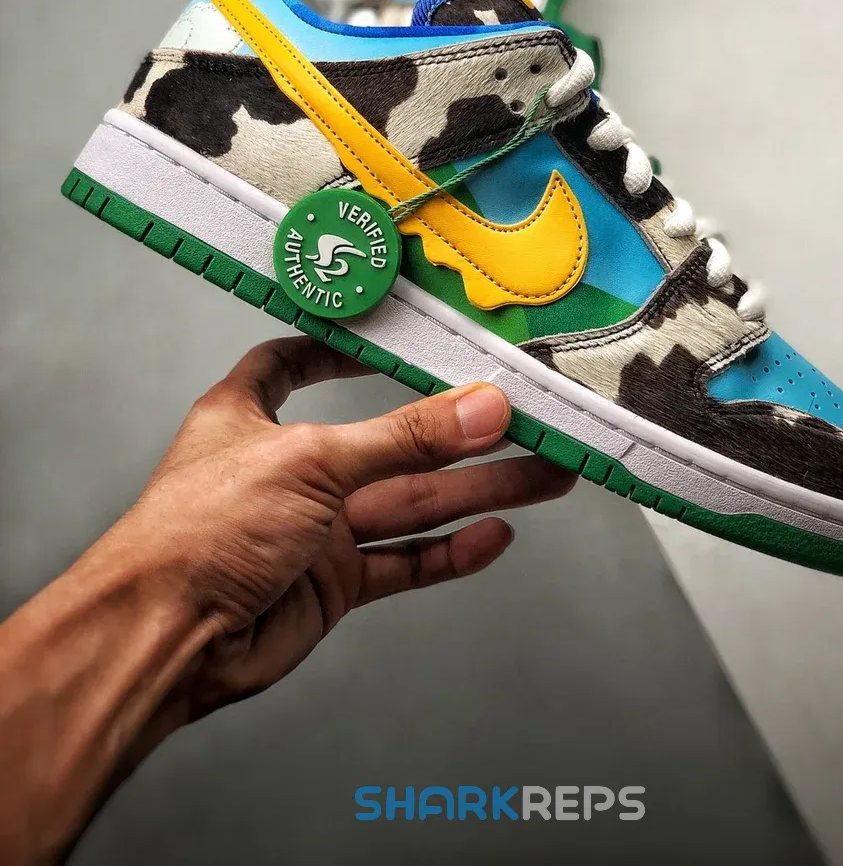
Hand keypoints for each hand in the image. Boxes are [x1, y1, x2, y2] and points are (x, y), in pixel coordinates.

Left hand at [113, 335, 574, 726]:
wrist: (164, 640)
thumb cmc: (195, 535)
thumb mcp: (309, 461)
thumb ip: (402, 438)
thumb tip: (477, 411)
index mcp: (254, 417)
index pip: (295, 363)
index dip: (341, 347)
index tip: (396, 336)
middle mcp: (288, 469)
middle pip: (391, 441)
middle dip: (462, 432)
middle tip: (527, 420)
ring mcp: (314, 530)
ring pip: (413, 502)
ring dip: (478, 489)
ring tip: (543, 473)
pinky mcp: (332, 584)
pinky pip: (404, 560)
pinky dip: (450, 551)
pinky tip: (494, 535)